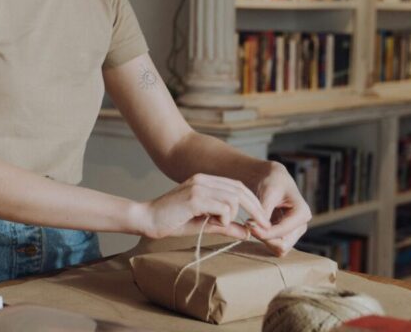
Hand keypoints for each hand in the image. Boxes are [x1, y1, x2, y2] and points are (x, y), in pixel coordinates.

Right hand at [137, 174, 271, 240]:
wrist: (146, 219)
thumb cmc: (171, 221)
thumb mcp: (203, 223)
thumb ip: (225, 225)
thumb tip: (247, 232)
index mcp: (204, 181)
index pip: (237, 186)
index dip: (253, 202)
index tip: (262, 219)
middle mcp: (202, 179)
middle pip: (240, 189)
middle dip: (256, 209)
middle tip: (263, 226)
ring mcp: (198, 187)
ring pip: (233, 199)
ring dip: (232, 216)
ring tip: (220, 225)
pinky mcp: (194, 198)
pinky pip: (223, 207)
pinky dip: (225, 219)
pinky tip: (215, 224)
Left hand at [248, 161, 311, 255]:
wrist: (273, 178)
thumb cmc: (272, 181)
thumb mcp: (268, 192)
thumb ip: (264, 211)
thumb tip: (255, 227)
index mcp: (302, 213)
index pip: (282, 232)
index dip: (264, 232)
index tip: (248, 224)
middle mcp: (301, 225)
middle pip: (283, 245)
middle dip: (264, 238)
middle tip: (248, 226)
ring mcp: (294, 232)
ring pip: (278, 248)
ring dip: (263, 240)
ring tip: (251, 224)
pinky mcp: (286, 234)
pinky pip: (274, 244)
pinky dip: (263, 238)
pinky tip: (254, 226)